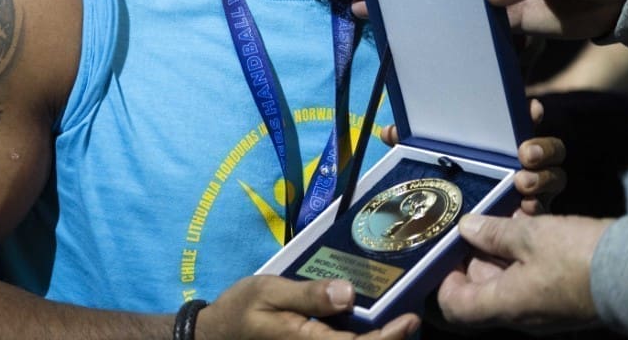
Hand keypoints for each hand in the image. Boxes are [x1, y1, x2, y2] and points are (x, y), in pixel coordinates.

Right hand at [199, 276, 419, 339]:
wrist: (216, 334)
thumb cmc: (242, 309)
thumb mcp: (269, 292)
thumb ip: (308, 295)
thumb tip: (349, 293)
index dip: (390, 338)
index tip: (411, 319)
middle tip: (410, 319)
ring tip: (396, 320)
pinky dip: (357, 339)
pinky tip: (366, 324)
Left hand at [380, 100, 565, 214]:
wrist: (452, 256)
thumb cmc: (446, 198)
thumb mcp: (428, 168)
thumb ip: (410, 148)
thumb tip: (389, 131)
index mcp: (500, 153)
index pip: (521, 129)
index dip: (529, 117)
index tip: (531, 107)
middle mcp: (521, 172)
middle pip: (549, 153)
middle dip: (543, 148)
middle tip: (525, 153)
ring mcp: (531, 198)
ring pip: (553, 181)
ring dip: (542, 178)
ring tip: (523, 182)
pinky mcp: (533, 228)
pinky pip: (543, 214)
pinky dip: (536, 208)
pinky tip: (526, 207)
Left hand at [437, 213, 611, 331]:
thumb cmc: (579, 257)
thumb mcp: (529, 235)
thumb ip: (493, 233)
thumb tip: (466, 228)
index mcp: (505, 304)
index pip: (455, 306)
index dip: (441, 280)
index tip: (441, 250)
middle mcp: (519, 313)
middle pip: (478, 289)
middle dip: (470, 256)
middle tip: (468, 223)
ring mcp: (540, 307)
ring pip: (503, 280)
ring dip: (496, 251)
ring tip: (495, 218)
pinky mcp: (558, 297)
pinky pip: (526, 277)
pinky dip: (518, 254)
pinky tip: (520, 227)